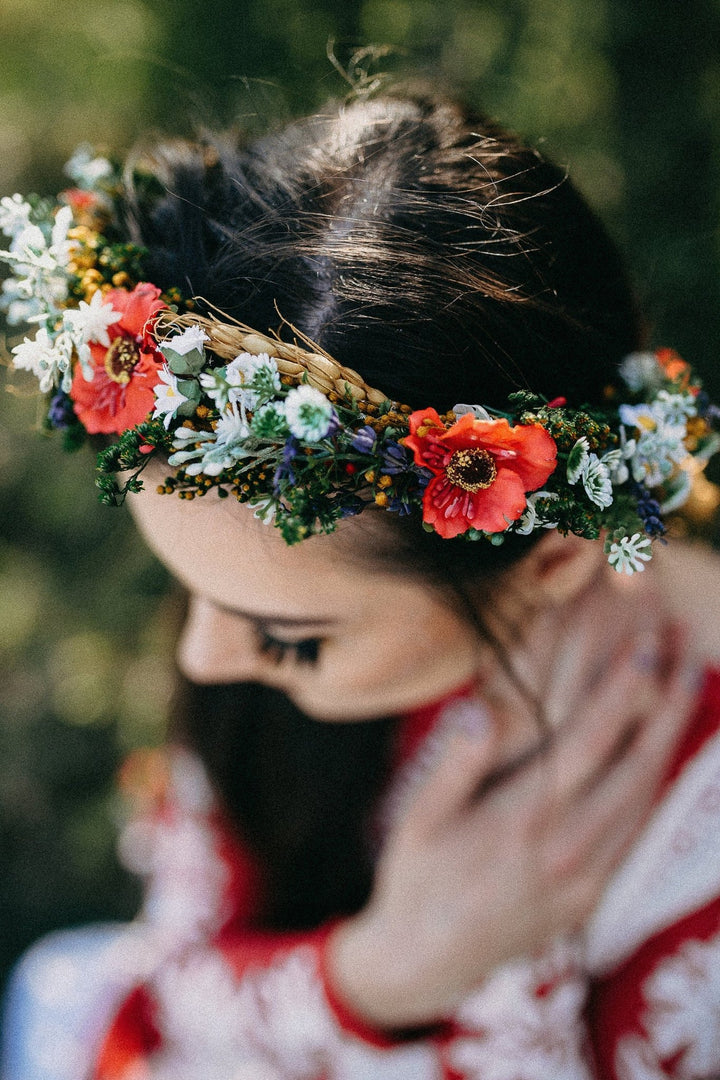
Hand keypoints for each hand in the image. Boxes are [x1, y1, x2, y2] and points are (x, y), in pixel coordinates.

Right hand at [329, 616, 697, 1029]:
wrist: (425, 961)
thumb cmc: (417, 879)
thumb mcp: (419, 819)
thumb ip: (456, 764)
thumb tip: (482, 709)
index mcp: (522, 819)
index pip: (589, 742)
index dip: (624, 692)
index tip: (649, 648)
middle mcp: (566, 847)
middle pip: (638, 766)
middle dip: (669, 707)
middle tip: (691, 656)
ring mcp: (586, 877)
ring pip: (646, 799)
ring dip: (672, 741)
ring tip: (688, 692)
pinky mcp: (591, 897)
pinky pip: (637, 832)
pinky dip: (657, 786)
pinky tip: (662, 756)